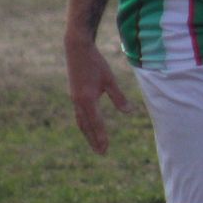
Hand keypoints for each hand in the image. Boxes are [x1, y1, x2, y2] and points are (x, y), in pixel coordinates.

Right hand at [65, 40, 130, 154]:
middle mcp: (78, 102)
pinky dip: (84, 124)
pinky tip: (89, 127)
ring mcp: (74, 99)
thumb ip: (118, 97)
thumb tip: (128, 112)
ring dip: (88, 134)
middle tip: (101, 153)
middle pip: (85, 126)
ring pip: (80, 121)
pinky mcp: (74, 95)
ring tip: (95, 144)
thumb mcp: (109, 80)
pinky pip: (79, 114)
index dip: (101, 137)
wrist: (77, 49)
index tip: (105, 149)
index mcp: (87, 100)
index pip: (96, 123)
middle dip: (93, 140)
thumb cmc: (96, 63)